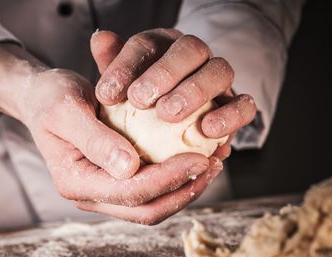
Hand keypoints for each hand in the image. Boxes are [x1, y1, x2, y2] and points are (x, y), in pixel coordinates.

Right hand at [0, 43, 219, 223]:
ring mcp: (104, 190)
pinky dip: (176, 179)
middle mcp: (90, 195)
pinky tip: (195, 159)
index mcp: (75, 182)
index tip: (199, 158)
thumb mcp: (66, 109)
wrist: (42, 98)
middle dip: (184, 191)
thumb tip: (129, 168)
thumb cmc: (50, 98)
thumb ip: (95, 140)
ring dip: (185, 188)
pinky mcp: (115, 180)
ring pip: (152, 205)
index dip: (168, 179)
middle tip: (213, 165)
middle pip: (146, 209)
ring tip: (213, 164)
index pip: (130, 192)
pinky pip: (151, 189)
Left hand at [92, 29, 256, 159]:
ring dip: (194, 91)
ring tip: (169, 114)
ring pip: (219, 71)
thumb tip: (99, 38)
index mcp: (164, 47)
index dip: (125, 66)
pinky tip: (208, 132)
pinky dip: (230, 116)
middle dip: (164, 72)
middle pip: (189, 49)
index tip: (106, 96)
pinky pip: (244, 105)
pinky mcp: (236, 104)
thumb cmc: (144, 104)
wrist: (177, 125)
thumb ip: (113, 64)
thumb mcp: (124, 86)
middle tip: (140, 100)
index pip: (146, 45)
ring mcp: (218, 79)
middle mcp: (194, 56)